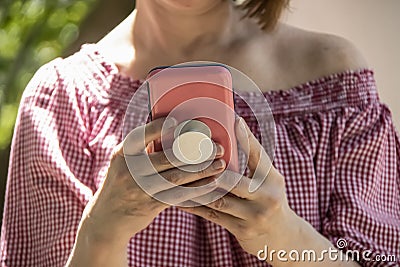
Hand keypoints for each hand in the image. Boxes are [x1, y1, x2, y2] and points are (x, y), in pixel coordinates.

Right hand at [80, 117, 224, 243]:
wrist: (107, 219)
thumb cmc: (122, 183)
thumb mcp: (124, 163)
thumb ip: (143, 149)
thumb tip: (172, 128)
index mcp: (123, 153)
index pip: (141, 136)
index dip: (158, 127)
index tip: (178, 121)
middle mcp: (130, 170)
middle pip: (167, 157)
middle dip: (195, 151)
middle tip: (216, 147)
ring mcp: (140, 189)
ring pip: (177, 177)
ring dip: (202, 170)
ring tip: (220, 164)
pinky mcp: (150, 205)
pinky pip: (178, 195)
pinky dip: (197, 189)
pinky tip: (212, 183)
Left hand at [179, 117, 294, 255]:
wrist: (284, 239)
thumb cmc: (270, 202)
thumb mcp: (269, 183)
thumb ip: (253, 167)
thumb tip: (228, 143)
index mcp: (273, 179)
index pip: (259, 155)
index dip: (246, 137)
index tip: (234, 120)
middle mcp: (267, 196)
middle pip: (234, 179)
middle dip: (211, 168)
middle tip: (192, 153)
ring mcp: (255, 215)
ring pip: (219, 198)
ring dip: (197, 187)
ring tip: (178, 175)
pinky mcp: (242, 230)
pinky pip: (213, 215)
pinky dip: (195, 206)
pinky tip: (179, 199)